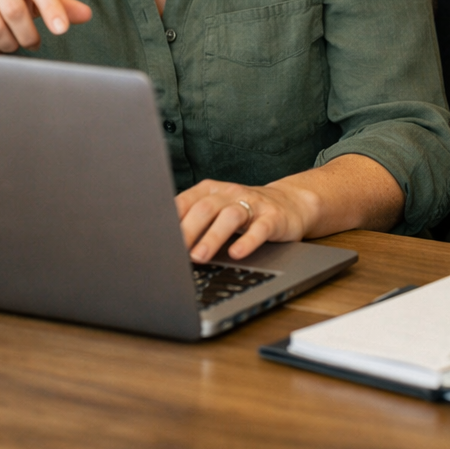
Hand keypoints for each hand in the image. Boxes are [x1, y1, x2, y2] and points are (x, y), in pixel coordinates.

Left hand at [175, 178, 313, 261]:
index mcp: (211, 191)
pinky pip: (259, 228)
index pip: (186, 201)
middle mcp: (230, 194)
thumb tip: (164, 244)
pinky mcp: (273, 217)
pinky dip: (247, 241)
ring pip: (230, 216)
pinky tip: (237, 254)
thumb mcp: (218, 211)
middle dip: (189, 230)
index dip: (172, 220)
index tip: (159, 238)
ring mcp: (253, 204)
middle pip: (205, 208)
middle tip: (176, 252)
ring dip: (212, 237)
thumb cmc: (245, 210)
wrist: (290, 202)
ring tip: (200, 257)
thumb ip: (194, 221)